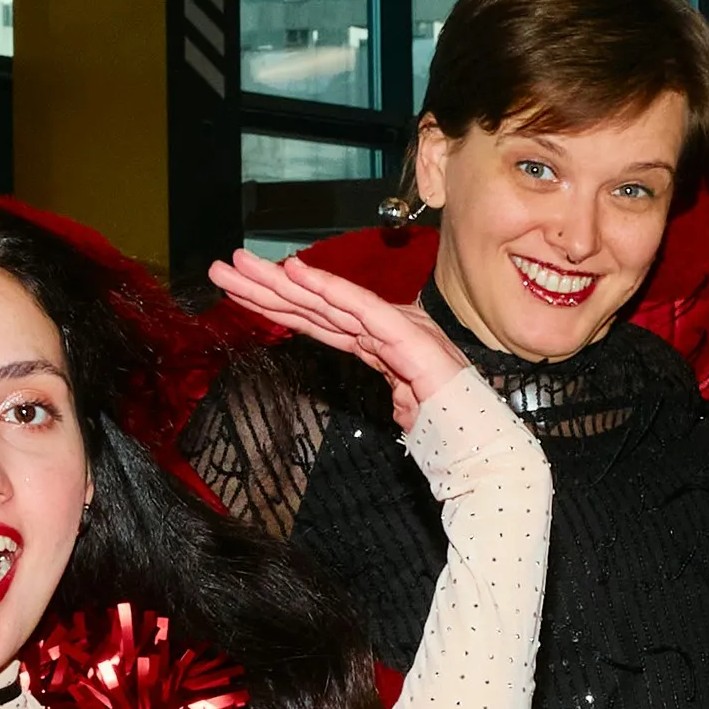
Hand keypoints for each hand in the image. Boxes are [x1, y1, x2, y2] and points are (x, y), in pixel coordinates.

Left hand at [208, 246, 473, 431]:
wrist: (487, 443)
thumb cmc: (453, 429)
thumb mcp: (410, 411)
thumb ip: (399, 401)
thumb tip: (399, 404)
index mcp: (378, 345)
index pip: (316, 322)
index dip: (276, 304)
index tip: (238, 292)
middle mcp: (381, 330)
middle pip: (311, 306)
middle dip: (263, 286)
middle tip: (220, 268)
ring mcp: (393, 330)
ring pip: (325, 301)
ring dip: (279, 281)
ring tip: (241, 265)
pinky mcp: (405, 338)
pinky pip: (359, 308)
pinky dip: (327, 287)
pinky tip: (295, 272)